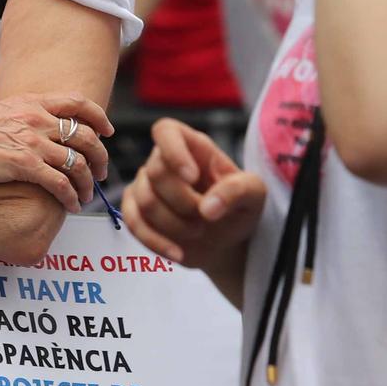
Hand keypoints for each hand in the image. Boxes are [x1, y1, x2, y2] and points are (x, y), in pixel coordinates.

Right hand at [0, 93, 113, 211]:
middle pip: (86, 136)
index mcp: (32, 102)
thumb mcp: (1, 112)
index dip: (99, 117)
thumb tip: (43, 130)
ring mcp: (31, 141)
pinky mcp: (23, 164)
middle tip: (100, 172)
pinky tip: (71, 205)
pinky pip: (60, 183)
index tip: (107, 132)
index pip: (79, 103)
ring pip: (77, 163)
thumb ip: (26, 116)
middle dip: (100, 157)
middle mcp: (37, 118)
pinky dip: (71, 196)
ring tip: (86, 195)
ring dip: (87, 182)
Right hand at [122, 118, 266, 269]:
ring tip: (198, 232)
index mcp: (193, 147)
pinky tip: (177, 254)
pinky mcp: (137, 212)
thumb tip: (207, 208)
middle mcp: (165, 162)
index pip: (166, 131)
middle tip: (205, 219)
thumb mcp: (254, 194)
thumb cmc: (241, 208)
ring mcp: (147, 187)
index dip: (173, 152)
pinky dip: (155, 242)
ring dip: (173, 224)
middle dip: (182, 202)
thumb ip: (236, 191)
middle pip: (155, 173)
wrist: (228, 242)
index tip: (192, 177)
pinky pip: (133, 223)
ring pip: (145, 201)